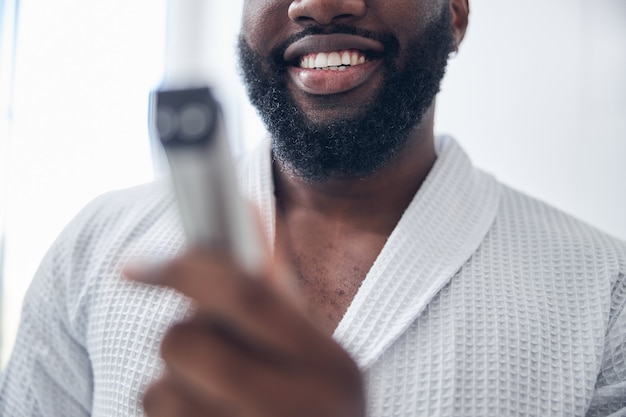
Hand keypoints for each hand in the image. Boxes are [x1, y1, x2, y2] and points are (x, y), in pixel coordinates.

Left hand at [125, 249, 364, 416]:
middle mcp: (302, 409)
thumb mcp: (309, 347)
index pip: (248, 295)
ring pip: (159, 388)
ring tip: (208, 389)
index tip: (137, 265)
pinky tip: (201, 413)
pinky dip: (166, 408)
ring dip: (170, 379)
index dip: (186, 268)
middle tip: (205, 342)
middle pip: (187, 342)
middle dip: (180, 332)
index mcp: (331, 365)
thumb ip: (273, 283)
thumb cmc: (311, 399)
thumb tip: (241, 206)